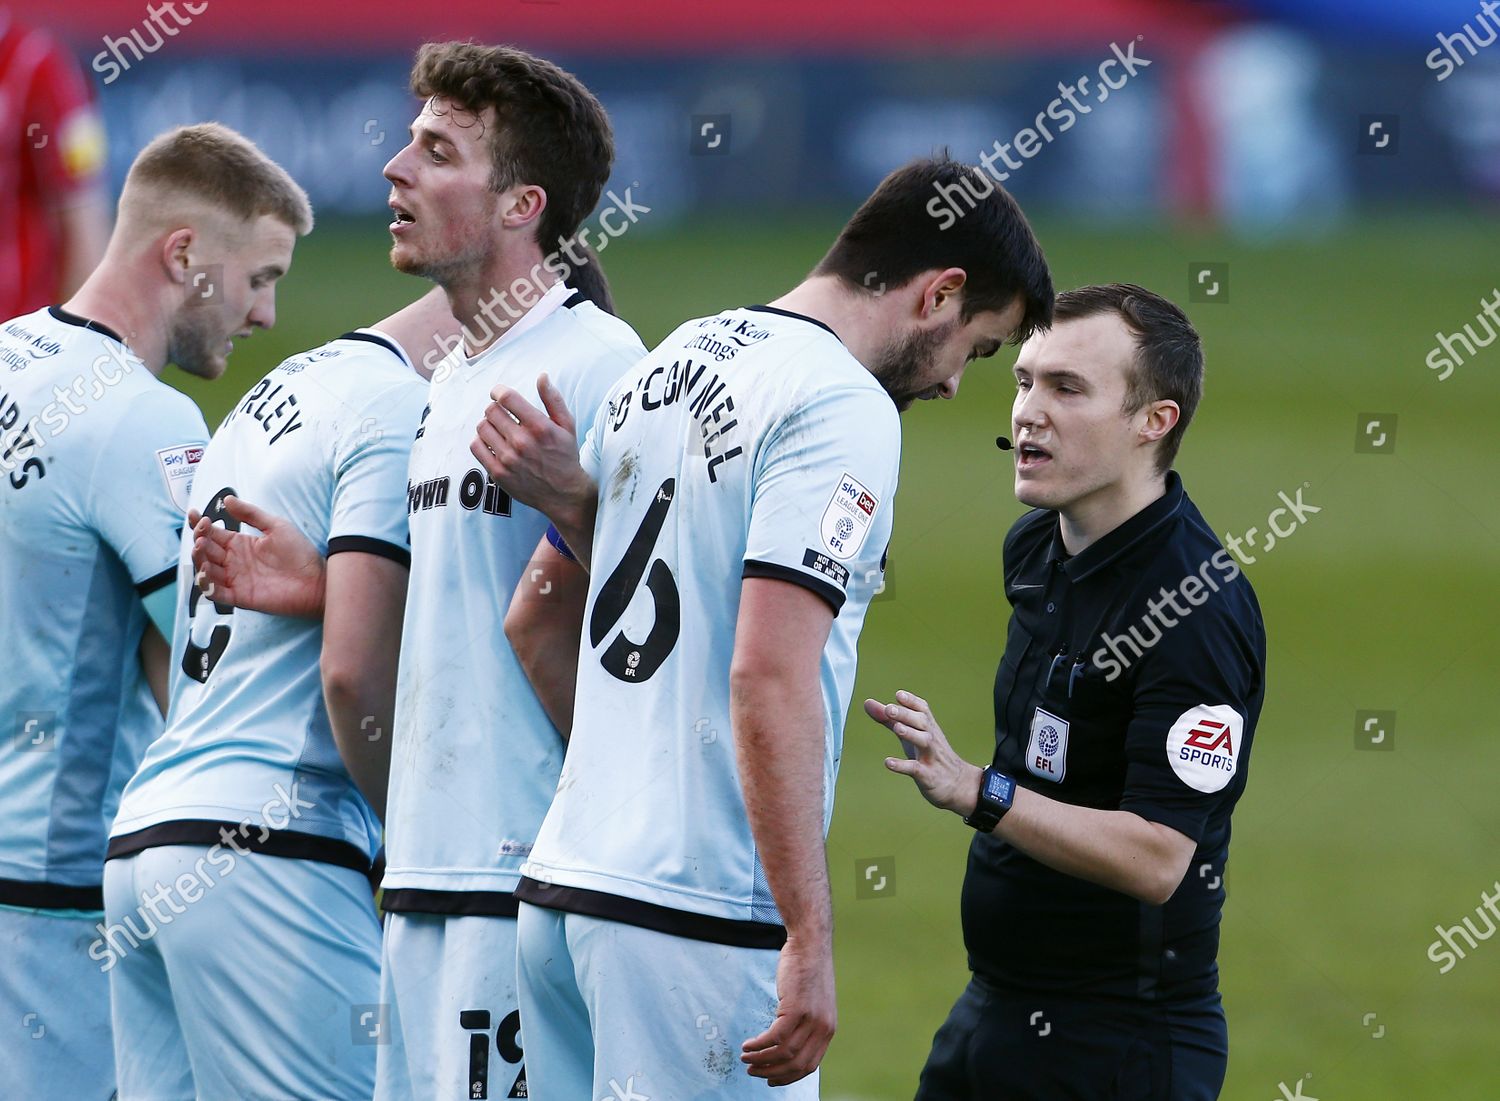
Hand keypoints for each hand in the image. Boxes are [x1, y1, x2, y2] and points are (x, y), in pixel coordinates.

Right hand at [189, 496, 325, 617]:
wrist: (317, 580)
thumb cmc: (301, 554)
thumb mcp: (276, 526)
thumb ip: (251, 513)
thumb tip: (228, 499)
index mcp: (240, 544)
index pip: (213, 533)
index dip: (200, 524)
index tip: (196, 514)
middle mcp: (234, 561)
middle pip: (205, 550)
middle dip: (199, 539)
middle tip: (203, 532)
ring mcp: (236, 579)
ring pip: (206, 570)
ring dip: (198, 559)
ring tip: (201, 548)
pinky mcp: (240, 596)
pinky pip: (216, 594)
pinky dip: (206, 586)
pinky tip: (205, 573)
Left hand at [470, 373, 592, 521]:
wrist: (563, 494)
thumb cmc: (565, 456)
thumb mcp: (567, 426)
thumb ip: (553, 399)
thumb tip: (542, 376)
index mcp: (540, 427)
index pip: (507, 398)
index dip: (499, 391)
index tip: (499, 393)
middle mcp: (522, 442)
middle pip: (491, 410)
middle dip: (495, 408)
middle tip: (502, 413)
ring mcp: (508, 459)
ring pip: (482, 427)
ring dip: (488, 423)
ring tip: (498, 428)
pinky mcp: (498, 473)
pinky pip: (476, 446)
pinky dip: (481, 440)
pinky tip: (492, 442)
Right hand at [741, 934, 835, 1085]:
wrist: (809, 944)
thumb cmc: (807, 970)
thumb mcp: (814, 1003)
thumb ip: (806, 1024)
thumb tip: (787, 1044)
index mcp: (828, 1029)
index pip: (809, 1065)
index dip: (788, 1077)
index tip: (772, 1080)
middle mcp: (822, 1028)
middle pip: (796, 1064)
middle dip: (772, 1072)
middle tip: (753, 1071)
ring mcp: (810, 1019)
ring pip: (783, 1053)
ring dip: (761, 1059)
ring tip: (746, 1058)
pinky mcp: (796, 1009)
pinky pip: (775, 1038)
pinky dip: (759, 1045)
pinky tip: (748, 1044)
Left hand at [863, 690, 982, 816]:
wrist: (957, 783)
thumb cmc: (928, 754)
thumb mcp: (910, 735)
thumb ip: (889, 719)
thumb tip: (867, 702)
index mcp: (928, 727)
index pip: (922, 709)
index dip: (911, 701)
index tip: (899, 694)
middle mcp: (931, 738)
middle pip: (922, 722)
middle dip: (906, 714)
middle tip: (889, 708)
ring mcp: (931, 756)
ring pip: (923, 741)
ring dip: (910, 734)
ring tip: (897, 729)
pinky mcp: (927, 775)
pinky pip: (916, 768)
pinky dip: (902, 765)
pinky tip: (888, 762)